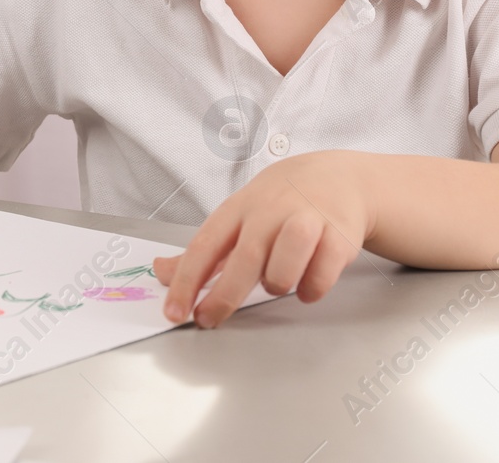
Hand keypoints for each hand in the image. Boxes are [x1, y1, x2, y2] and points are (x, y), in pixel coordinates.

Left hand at [153, 151, 371, 327]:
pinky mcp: (338, 236)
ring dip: (276, 285)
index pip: (205, 245)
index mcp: (239, 208)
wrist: (338, 178)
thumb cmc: (280, 203)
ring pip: (282, 270)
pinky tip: (307, 279)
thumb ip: (203, 251)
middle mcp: (270, 212)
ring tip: (278, 280)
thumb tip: (160, 272)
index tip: (174, 312)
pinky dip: (309, 289)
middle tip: (209, 320)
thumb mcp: (237, 218)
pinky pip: (318, 279)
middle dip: (222, 298)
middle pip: (243, 260)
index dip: (186, 282)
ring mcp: (306, 221)